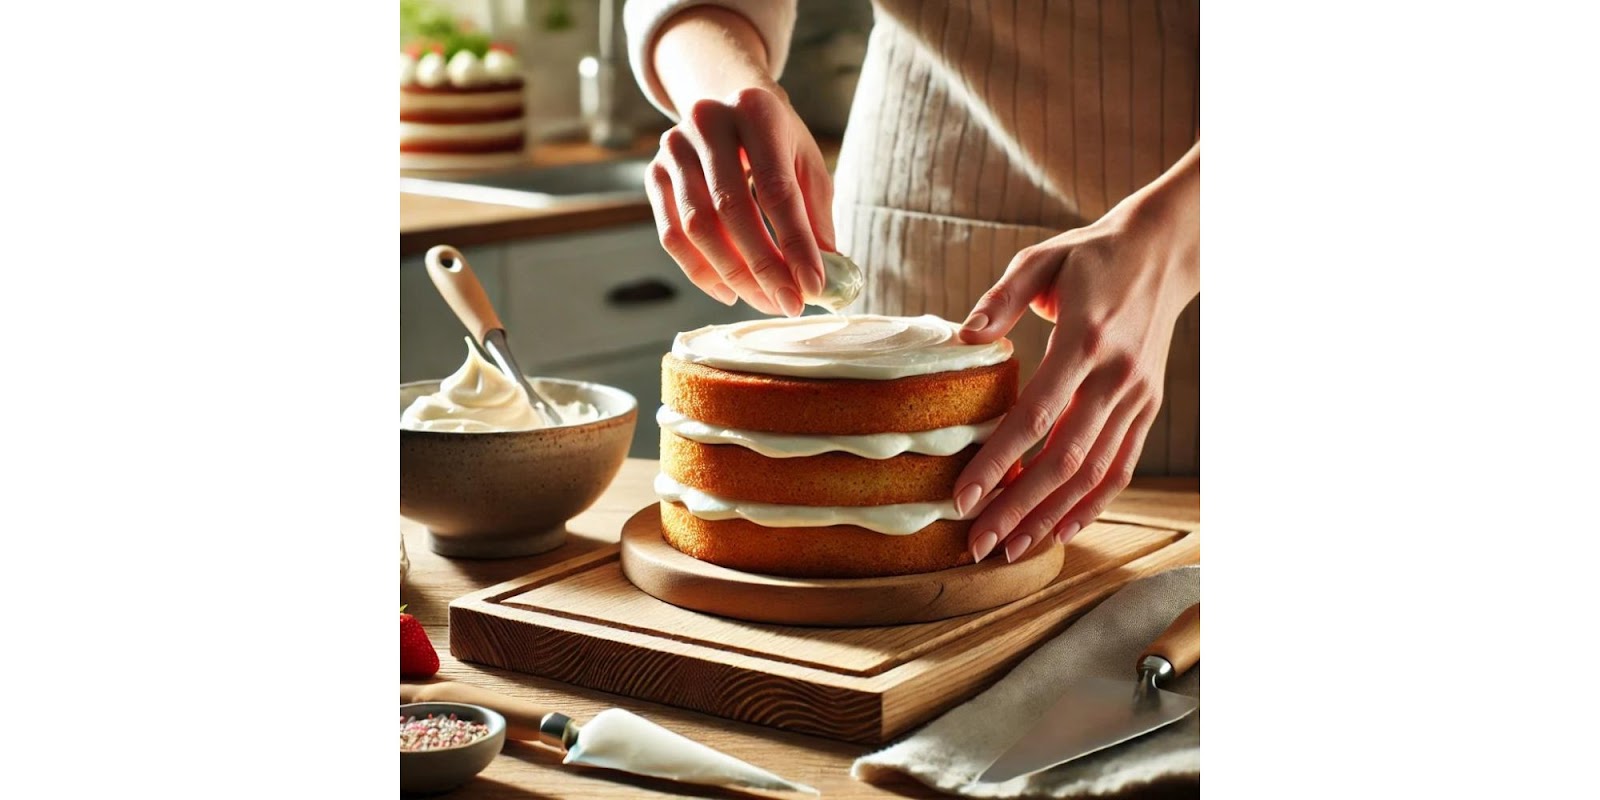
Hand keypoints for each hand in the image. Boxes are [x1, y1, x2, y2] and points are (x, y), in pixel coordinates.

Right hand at [644, 84, 833, 316]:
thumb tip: (823, 279)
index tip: (812, 287)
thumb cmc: (778, 142)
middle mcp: (707, 121)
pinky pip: (672, 236)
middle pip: (732, 210)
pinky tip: (730, 292)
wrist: (729, 107)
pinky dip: (701, 272)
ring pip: (697, 227)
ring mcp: (673, 147)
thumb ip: (816, 217)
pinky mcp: (653, 173)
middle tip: (788, 304)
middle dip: (763, 267)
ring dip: (733, 275)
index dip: (795, 244)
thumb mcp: (807, 165)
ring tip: (765, 300)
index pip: (776, 190)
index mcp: (756, 111)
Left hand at [954, 145, 1199, 562]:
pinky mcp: (1147, 407)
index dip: (998, 461)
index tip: (964, 496)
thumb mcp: (1039, 261)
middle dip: (1019, 506)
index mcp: (1085, 339)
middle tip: (978, 542)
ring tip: (1010, 548)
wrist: (1164, 251)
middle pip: (1064, 458)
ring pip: (1094, 473)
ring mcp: (1137, 396)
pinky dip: (1092, 505)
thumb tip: (962, 339)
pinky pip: (1121, 467)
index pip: (1036, 415)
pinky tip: (1060, 530)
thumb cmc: (1090, 257)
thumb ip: (1001, 300)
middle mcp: (1116, 376)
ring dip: (1051, 516)